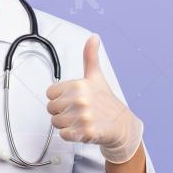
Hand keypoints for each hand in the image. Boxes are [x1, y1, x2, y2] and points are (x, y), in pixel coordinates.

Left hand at [45, 34, 143, 163]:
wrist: (122, 125)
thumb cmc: (106, 101)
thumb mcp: (96, 76)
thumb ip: (90, 57)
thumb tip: (94, 37)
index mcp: (79, 84)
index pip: (50, 93)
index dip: (59, 98)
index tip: (71, 99)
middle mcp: (81, 99)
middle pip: (51, 108)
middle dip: (61, 112)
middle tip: (76, 112)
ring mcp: (84, 116)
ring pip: (56, 122)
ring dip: (65, 124)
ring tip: (80, 121)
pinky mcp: (86, 132)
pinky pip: (64, 134)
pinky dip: (70, 135)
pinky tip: (81, 130)